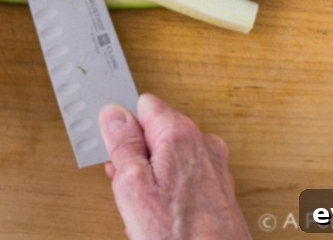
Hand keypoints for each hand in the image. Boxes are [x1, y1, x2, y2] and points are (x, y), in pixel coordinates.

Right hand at [99, 94, 249, 239]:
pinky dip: (170, 190)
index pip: (142, 104)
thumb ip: (122, 144)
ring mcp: (213, 164)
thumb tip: (113, 114)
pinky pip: (184, 175)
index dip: (124, 128)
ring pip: (169, 156)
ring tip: (148, 208)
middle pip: (156, 132)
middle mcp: (201, 142)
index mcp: (178, 133)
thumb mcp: (133, 185)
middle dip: (137, 156)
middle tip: (130, 187)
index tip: (116, 150)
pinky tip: (164, 213)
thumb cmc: (179, 234)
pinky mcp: (218, 185)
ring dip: (153, 177)